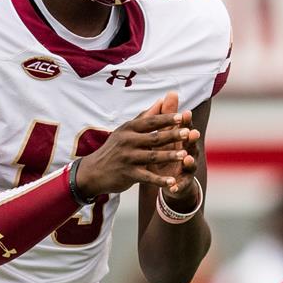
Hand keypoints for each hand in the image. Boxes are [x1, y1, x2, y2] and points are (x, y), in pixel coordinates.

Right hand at [71, 92, 196, 199]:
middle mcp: (128, 141)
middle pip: (154, 138)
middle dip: (172, 135)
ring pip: (152, 157)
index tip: (183, 116)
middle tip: (189, 133)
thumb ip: (146, 116)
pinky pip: (147, 177)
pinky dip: (160, 180)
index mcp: (129, 128)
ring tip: (186, 155)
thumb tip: (162, 100)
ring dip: (170, 156)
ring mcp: (128, 158)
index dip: (167, 119)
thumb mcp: (126, 130)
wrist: (94, 171)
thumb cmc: (115, 148)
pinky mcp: (128, 174)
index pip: (151, 122)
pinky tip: (172, 182)